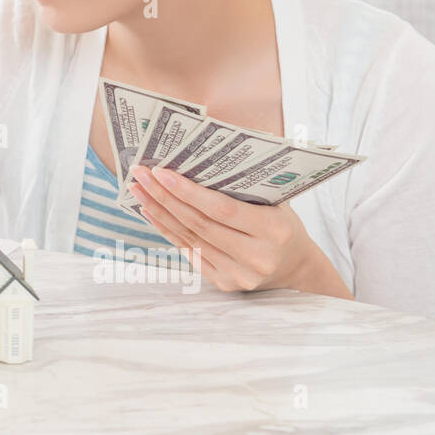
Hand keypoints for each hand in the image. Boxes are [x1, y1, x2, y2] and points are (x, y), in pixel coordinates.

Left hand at [126, 164, 350, 297]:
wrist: (295, 267)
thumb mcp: (275, 200)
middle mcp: (256, 257)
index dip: (188, 192)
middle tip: (140, 175)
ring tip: (139, 190)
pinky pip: (189, 252)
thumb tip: (203, 150)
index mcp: (274, 231)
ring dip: (159, 212)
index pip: (222, 209)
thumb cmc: (281, 223)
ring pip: (190, 238)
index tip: (161, 172)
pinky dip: (167, 230)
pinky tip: (151, 212)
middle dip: (165, 197)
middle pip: (199, 223)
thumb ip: (244, 183)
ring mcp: (239, 275)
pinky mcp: (224, 284)